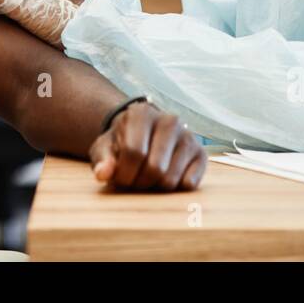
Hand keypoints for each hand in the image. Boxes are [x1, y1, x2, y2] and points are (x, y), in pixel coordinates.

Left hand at [89, 102, 206, 190]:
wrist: (143, 136)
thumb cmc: (121, 144)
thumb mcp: (105, 149)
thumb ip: (102, 160)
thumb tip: (102, 174)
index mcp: (142, 114)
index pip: (133, 152)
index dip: (123, 173)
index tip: (119, 177)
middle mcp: (169, 120)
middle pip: (154, 168)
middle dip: (140, 182)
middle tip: (134, 180)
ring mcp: (188, 135)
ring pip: (171, 179)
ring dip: (156, 187)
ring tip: (148, 176)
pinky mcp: (201, 153)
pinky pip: (189, 184)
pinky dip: (175, 189)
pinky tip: (166, 176)